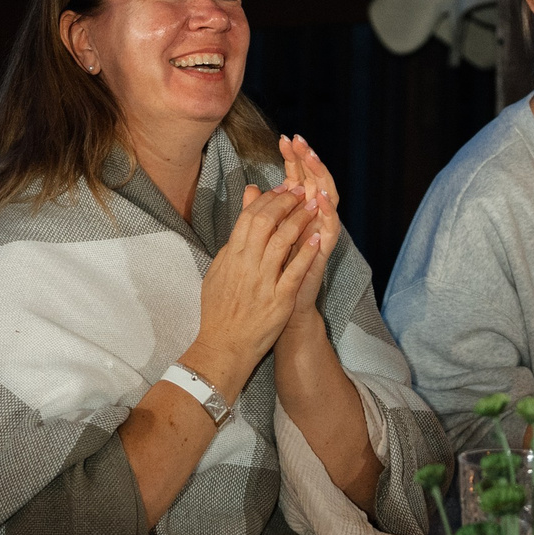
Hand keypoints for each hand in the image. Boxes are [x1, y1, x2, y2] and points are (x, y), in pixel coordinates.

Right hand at [187, 181, 321, 391]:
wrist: (224, 346)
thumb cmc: (219, 311)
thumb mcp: (217, 273)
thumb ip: (230, 247)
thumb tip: (238, 226)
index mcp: (231, 256)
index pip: (249, 217)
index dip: (267, 198)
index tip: (281, 188)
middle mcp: (245, 265)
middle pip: (266, 222)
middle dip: (285, 202)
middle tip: (300, 191)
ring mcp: (262, 281)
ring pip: (282, 241)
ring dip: (299, 220)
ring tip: (313, 206)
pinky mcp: (278, 299)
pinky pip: (294, 271)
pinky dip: (306, 253)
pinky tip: (316, 238)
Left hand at [274, 135, 341, 338]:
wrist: (280, 310)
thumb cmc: (271, 274)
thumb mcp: (260, 238)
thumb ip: (258, 211)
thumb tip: (250, 186)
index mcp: (295, 214)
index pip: (297, 179)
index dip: (293, 159)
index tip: (284, 138)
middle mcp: (311, 221)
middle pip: (313, 182)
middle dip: (307, 160)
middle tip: (299, 141)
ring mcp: (319, 235)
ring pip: (327, 200)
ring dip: (321, 179)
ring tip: (313, 159)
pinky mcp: (323, 254)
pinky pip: (331, 231)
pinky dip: (329, 215)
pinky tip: (323, 199)